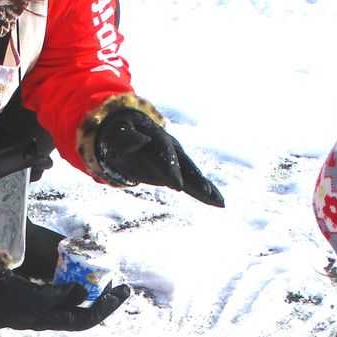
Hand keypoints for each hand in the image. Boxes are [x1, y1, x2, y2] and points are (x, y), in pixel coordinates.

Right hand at [0, 269, 130, 332]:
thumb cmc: (9, 301)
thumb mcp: (36, 298)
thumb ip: (60, 294)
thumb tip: (83, 292)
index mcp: (55, 320)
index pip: (88, 317)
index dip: (107, 307)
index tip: (123, 293)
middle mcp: (53, 315)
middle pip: (86, 311)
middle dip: (105, 300)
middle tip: (122, 288)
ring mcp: (45, 307)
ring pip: (76, 302)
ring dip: (92, 293)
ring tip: (106, 281)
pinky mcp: (38, 295)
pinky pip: (64, 292)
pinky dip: (75, 285)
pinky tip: (80, 276)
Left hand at [94, 108, 224, 206]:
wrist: (128, 133)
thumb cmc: (118, 135)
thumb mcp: (117, 134)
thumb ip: (127, 137)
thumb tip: (141, 140)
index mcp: (157, 138)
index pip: (165, 153)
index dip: (171, 168)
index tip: (176, 185)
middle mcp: (172, 149)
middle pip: (185, 165)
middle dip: (195, 180)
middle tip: (205, 193)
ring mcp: (177, 161)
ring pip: (193, 176)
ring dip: (206, 188)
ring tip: (220, 202)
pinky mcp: (178, 173)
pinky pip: (194, 184)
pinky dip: (206, 193)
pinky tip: (219, 203)